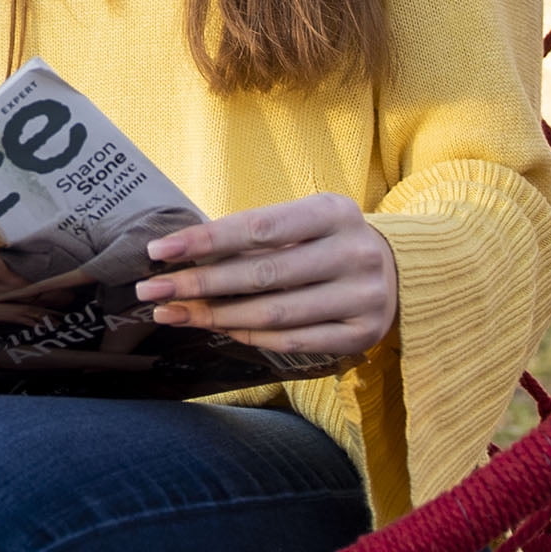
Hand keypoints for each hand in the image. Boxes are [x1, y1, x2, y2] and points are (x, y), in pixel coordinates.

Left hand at [133, 195, 399, 364]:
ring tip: (172, 313)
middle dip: (199, 283)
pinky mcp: (362, 334)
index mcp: (335, 211)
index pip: (259, 227)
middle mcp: (354, 252)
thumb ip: (256, 233)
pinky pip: (294, 340)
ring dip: (215, 315)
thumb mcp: (305, 220)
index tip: (159, 250)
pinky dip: (251, 335)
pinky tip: (218, 328)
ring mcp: (363, 296)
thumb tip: (183, 252)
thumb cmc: (329, 240)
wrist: (399, 270)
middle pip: (263, 274)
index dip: (206, 240)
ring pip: (275, 312)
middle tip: (151, 289)